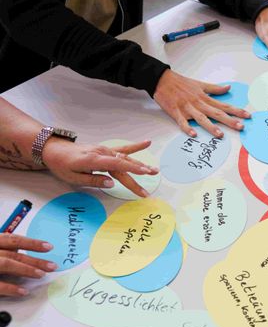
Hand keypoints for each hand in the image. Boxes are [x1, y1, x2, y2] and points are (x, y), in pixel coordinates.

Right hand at [0, 234, 55, 295]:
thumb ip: (7, 252)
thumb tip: (29, 258)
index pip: (13, 240)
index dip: (32, 243)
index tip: (49, 246)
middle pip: (14, 254)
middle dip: (35, 260)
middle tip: (53, 266)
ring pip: (6, 264)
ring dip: (26, 269)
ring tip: (41, 275)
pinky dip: (10, 288)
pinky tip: (23, 291)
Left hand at [42, 138, 156, 196]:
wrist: (54, 150)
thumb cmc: (62, 165)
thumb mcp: (73, 177)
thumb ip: (93, 180)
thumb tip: (111, 184)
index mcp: (94, 160)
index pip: (117, 165)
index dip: (132, 169)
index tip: (145, 174)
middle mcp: (102, 154)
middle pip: (123, 165)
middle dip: (139, 173)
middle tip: (151, 180)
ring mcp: (105, 151)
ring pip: (126, 158)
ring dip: (140, 164)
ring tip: (154, 170)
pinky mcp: (106, 150)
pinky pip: (123, 149)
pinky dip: (135, 147)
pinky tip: (147, 143)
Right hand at [154, 70, 248, 138]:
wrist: (161, 79)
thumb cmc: (181, 82)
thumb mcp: (200, 84)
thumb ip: (215, 88)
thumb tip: (228, 88)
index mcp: (204, 98)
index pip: (224, 105)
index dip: (236, 111)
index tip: (247, 116)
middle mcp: (198, 104)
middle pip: (216, 113)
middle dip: (229, 120)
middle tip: (241, 127)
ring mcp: (187, 109)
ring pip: (201, 119)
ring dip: (211, 126)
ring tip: (220, 134)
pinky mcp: (176, 112)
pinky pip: (182, 122)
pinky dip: (187, 128)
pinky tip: (194, 134)